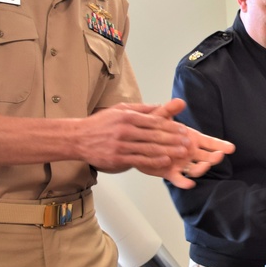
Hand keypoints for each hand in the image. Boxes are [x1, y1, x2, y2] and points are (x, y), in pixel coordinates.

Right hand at [80, 99, 194, 173]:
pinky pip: (139, 160)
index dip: (171, 126)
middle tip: (188, 142)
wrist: (77, 138)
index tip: (184, 130)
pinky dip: (153, 161)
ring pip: (149, 148)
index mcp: (127, 117)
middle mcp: (125, 130)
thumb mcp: (119, 110)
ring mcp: (120, 145)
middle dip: (174, 139)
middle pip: (154, 135)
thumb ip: (141, 109)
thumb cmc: (100, 123)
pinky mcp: (116, 158)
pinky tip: (165, 161)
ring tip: (181, 152)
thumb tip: (160, 106)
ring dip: (168, 151)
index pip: (154, 122)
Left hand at [140, 99, 234, 189]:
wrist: (138, 142)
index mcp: (192, 139)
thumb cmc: (152, 128)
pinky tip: (189, 184)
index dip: (220, 145)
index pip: (210, 142)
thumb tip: (180, 101)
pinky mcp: (170, 173)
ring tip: (204, 166)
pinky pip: (179, 179)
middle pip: (207, 157)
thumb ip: (170, 110)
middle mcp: (190, 153)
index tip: (231, 148)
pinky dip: (184, 182)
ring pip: (196, 169)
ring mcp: (182, 163)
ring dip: (202, 168)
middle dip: (214, 157)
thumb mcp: (160, 117)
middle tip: (218, 156)